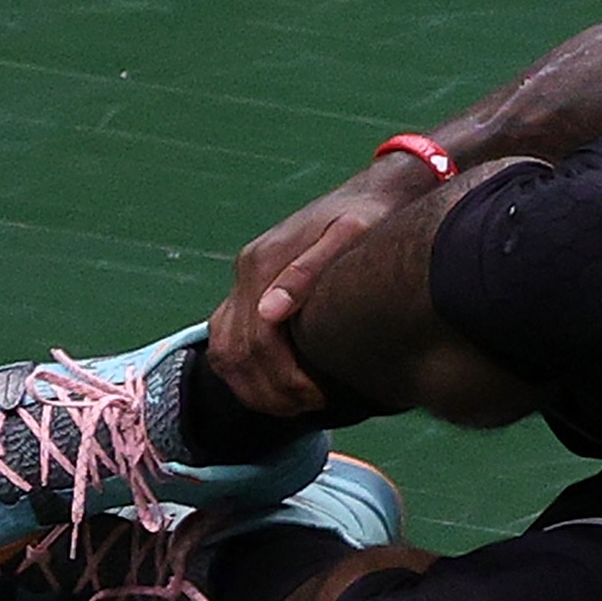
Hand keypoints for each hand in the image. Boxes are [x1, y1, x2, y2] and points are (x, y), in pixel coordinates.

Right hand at [205, 161, 419, 414]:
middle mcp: (246, 269)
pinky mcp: (253, 283)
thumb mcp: (351, 236)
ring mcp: (246, 277)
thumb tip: (269, 313)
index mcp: (264, 261)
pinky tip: (276, 386)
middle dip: (268, 389)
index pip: (256, 337)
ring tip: (292, 406)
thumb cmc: (373, 218)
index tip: (316, 398)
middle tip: (309, 409)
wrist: (377, 192)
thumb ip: (308, 272)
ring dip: (251, 385)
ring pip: (224, 347)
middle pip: (235, 349)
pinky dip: (244, 369)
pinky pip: (230, 336)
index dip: (282, 377)